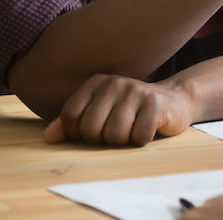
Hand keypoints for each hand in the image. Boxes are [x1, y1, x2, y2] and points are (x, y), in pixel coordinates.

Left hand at [43, 73, 193, 145]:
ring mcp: (136, 91)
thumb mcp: (99, 112)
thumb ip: (72, 123)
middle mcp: (114, 82)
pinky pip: (139, 136)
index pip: (71, 118)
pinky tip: (149, 127)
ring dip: (125, 141)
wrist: (173, 101)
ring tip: (133, 127)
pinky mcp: (155, 103)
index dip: (80, 134)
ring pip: (115, 135)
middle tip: (118, 130)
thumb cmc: (130, 111)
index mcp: (95, 83)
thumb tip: (48, 137)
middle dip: (103, 139)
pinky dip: (143, 139)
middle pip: (91, 130)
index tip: (96, 130)